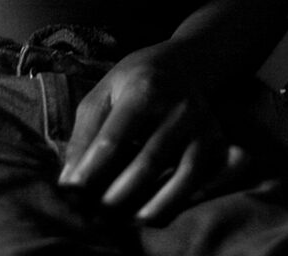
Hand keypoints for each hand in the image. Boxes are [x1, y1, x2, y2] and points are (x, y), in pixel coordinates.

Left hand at [59, 45, 248, 223]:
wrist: (181, 66)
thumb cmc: (132, 84)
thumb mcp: (102, 95)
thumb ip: (84, 135)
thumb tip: (69, 182)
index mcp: (144, 89)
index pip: (114, 138)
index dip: (91, 171)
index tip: (71, 194)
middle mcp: (179, 107)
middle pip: (149, 161)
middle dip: (119, 195)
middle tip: (94, 216)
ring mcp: (203, 126)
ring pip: (182, 175)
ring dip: (151, 205)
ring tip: (124, 222)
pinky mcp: (218, 144)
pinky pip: (198, 182)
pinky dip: (174, 204)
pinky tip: (150, 214)